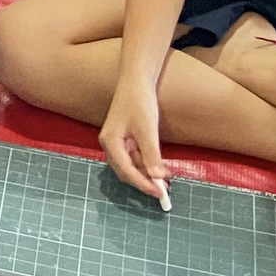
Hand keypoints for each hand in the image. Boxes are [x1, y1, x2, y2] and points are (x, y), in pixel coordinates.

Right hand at [98, 80, 169, 203]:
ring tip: (165, 179)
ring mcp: (115, 142)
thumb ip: (151, 155)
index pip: (126, 171)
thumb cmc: (139, 103)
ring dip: (146, 174)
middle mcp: (109, 144)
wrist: (136, 82)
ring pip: (130, 166)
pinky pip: (133, 157)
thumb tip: (157, 177)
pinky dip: (145, 164)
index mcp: (110, 142)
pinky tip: (159, 166)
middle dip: (144, 181)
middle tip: (164, 190)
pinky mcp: (123, 138)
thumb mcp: (147, 130)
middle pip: (125, 171)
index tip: (160, 193)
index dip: (143, 184)